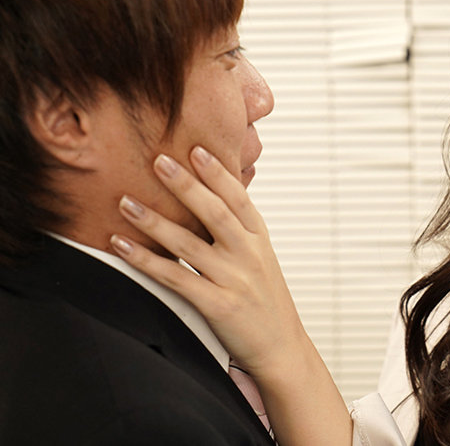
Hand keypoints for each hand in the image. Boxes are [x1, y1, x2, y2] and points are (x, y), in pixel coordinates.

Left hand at [110, 146, 352, 444]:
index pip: (239, 198)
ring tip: (126, 201)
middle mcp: (249, 255)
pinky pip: (175, 279)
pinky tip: (123, 246)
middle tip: (158, 160)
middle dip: (185, 185)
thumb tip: (216, 193)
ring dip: (154, 221)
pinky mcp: (218, 305)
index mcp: (260, 239)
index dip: (218, 173)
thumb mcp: (262, 257)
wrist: (282, 346)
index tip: (197, 148)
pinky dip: (146, 261)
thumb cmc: (266, 299)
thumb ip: (241, 229)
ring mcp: (234, 280)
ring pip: (189, 243)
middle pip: (215, 212)